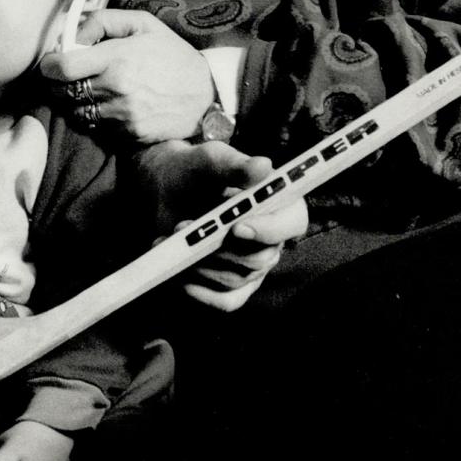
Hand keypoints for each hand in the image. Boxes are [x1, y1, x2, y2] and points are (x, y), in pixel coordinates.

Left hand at [39, 9, 214, 142]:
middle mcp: (116, 89)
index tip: (51, 62)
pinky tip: (106, 105)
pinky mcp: (129, 135)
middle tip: (66, 77)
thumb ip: (103, 21)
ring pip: (75, 112)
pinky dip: (93, 117)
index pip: (61, 68)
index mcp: (117, 59)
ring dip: (74, 102)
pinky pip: (96, 127)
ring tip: (88, 90)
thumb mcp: (143, 24)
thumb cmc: (172, 54)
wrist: (207, 94)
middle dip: (57, 84)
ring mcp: (122, 115)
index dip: (48, 65)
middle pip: (62, 93)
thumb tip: (73, 34)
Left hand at [138, 141, 307, 311]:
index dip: (270, 230)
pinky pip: (227, 300)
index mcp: (279, 202)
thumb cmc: (195, 169)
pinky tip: (180, 276)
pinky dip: (202, 292)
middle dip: (219, 248)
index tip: (237, 227)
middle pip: (260, 258)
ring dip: (201, 264)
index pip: (293, 222)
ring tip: (172, 241)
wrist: (167, 187)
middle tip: (183, 227)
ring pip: (238, 278)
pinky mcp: (233, 282)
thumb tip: (263, 166)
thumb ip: (234, 165)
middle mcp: (273, 237)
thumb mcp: (211, 159)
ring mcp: (254, 263)